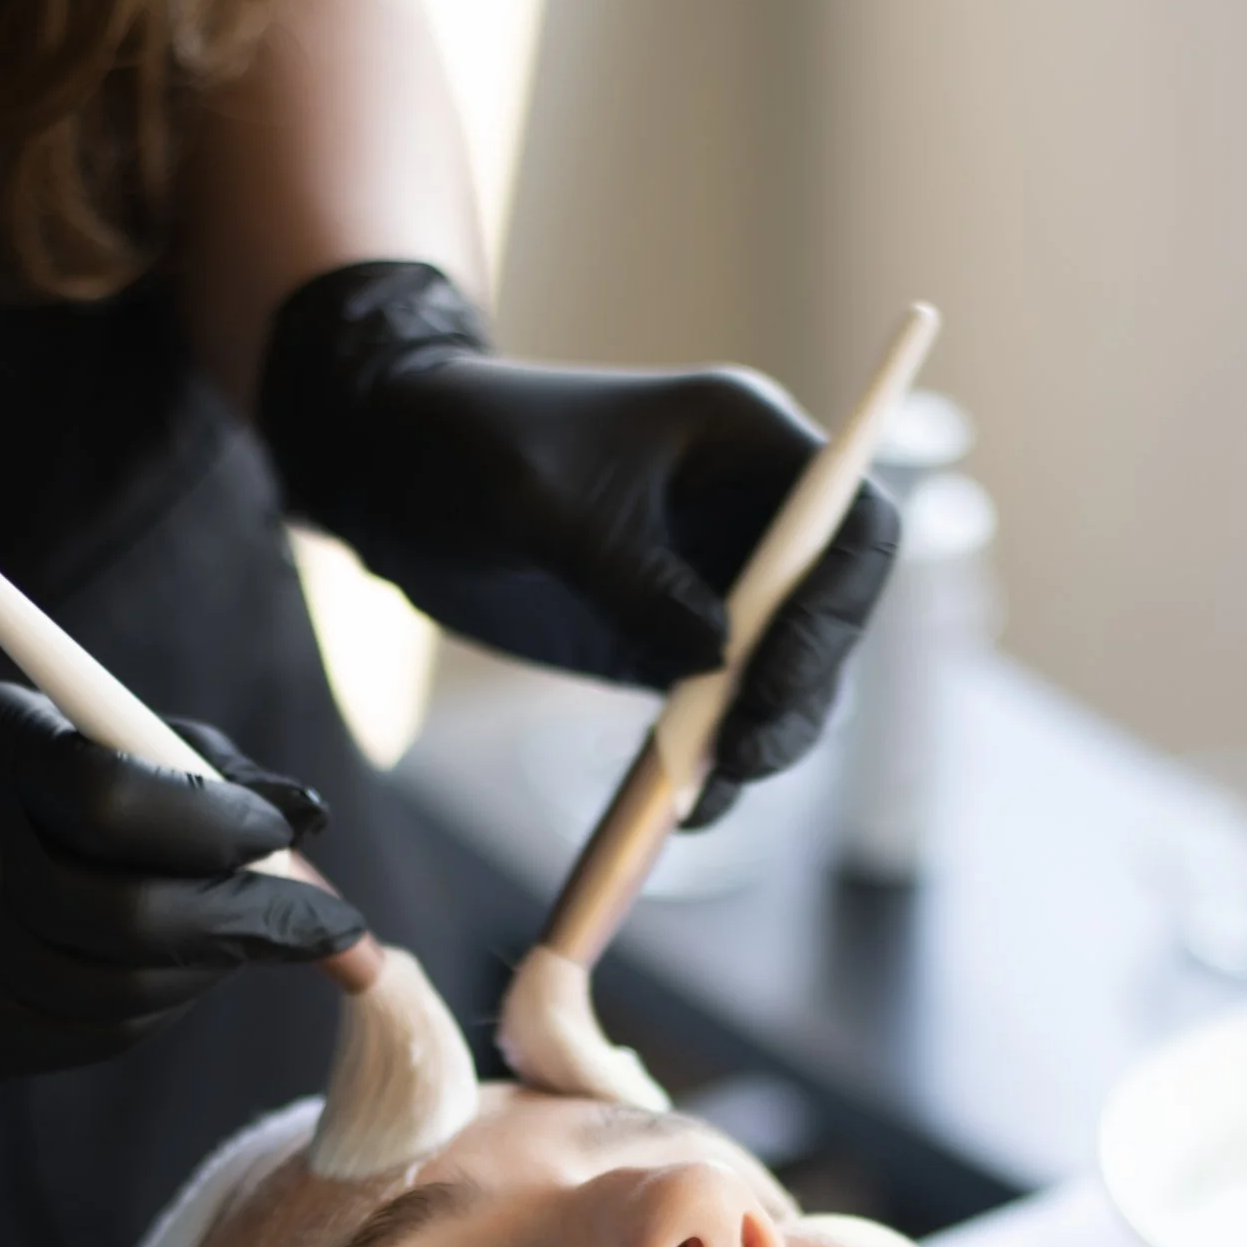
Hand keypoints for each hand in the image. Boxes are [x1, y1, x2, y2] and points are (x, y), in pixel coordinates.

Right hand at [0, 669, 363, 1082]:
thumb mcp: (27, 719)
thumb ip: (165, 754)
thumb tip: (304, 818)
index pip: (119, 799)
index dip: (222, 822)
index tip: (292, 827)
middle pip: (135, 920)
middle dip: (252, 923)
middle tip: (334, 926)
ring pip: (124, 996)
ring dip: (211, 970)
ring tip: (251, 935)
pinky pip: (86, 1039)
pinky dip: (151, 1006)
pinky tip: (168, 973)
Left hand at [256, 262, 899, 821]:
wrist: (395, 475)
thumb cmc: (472, 447)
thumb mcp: (546, 505)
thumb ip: (635, 577)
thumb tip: (717, 657)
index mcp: (744, 440)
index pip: (850, 522)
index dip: (840, 603)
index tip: (779, 674)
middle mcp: (750, 511)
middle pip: (832, 616)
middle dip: (801, 690)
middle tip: (741, 755)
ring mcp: (719, 579)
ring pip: (789, 676)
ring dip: (766, 740)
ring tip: (705, 792)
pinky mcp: (675, 640)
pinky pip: (722, 709)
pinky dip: (710, 760)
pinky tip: (679, 806)